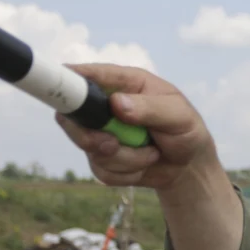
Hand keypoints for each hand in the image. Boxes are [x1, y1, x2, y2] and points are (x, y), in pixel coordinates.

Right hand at [55, 63, 216, 189]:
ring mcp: (102, 132)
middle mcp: (108, 105)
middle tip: (112, 144)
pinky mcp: (102, 158)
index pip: (90, 75)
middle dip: (90, 136)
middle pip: (72, 116)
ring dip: (124, 159)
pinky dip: (125, 174)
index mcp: (125, 84)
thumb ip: (151, 108)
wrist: (189, 166)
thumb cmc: (187, 130)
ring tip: (151, 153)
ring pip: (90, 149)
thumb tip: (117, 103)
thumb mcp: (179, 115)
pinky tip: (144, 165)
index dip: (69, 80)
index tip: (60, 90)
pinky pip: (101, 171)